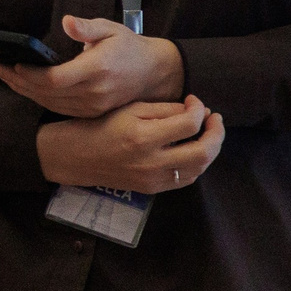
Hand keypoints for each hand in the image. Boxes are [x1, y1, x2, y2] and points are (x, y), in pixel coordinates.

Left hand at [0, 17, 183, 116]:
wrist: (156, 73)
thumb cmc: (129, 47)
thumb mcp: (110, 30)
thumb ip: (86, 28)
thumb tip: (67, 22)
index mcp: (96, 70)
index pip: (55, 79)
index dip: (31, 75)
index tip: (15, 64)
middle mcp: (94, 92)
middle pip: (47, 93)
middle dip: (19, 82)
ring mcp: (94, 106)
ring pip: (51, 103)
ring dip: (25, 92)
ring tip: (6, 78)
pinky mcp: (93, 112)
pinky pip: (60, 109)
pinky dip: (40, 100)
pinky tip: (26, 89)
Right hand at [36, 95, 223, 194]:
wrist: (73, 157)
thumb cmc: (98, 126)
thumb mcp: (128, 110)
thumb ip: (163, 110)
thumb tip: (195, 111)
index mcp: (143, 137)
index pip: (189, 123)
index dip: (199, 109)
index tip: (193, 101)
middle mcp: (151, 162)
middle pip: (204, 152)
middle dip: (217, 133)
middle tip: (214, 119)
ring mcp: (154, 179)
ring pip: (200, 168)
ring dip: (210, 148)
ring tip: (206, 133)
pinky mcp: (153, 189)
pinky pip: (186, 179)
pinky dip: (196, 163)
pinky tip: (191, 150)